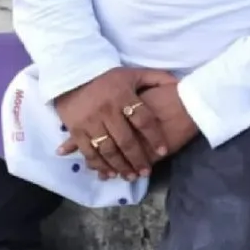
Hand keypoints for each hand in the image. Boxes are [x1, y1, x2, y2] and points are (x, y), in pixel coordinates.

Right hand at [59, 82, 197, 174]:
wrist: (72, 74)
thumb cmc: (107, 77)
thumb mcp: (132, 73)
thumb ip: (155, 77)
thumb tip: (177, 83)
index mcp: (122, 95)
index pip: (143, 119)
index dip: (154, 136)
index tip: (163, 150)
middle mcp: (106, 109)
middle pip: (126, 140)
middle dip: (138, 158)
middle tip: (147, 172)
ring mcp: (90, 121)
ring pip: (108, 150)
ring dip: (120, 166)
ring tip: (131, 176)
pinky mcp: (76, 130)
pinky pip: (89, 152)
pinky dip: (100, 165)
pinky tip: (109, 173)